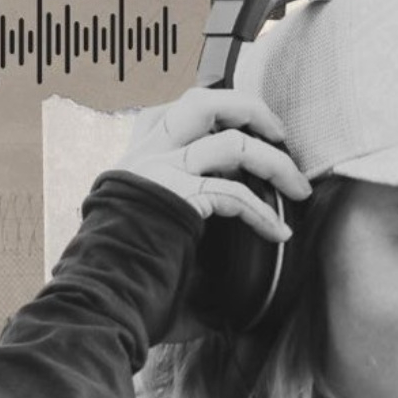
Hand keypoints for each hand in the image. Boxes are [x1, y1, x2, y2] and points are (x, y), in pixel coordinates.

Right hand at [115, 88, 312, 341]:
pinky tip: (279, 233)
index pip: (181, 108)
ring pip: (232, 143)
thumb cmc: (126, 271)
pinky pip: (234, 194)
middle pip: (205, 102)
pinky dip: (263, 214)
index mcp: (139, 155)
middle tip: (281, 135)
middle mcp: (147, 154)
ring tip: (299, 188)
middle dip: (252, 110)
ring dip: (275, 163)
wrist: (97, 295)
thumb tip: (220, 228)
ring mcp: (160, 172)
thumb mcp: (151, 225)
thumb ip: (181, 208)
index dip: (224, 108)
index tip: (255, 127)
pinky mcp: (176, 199)